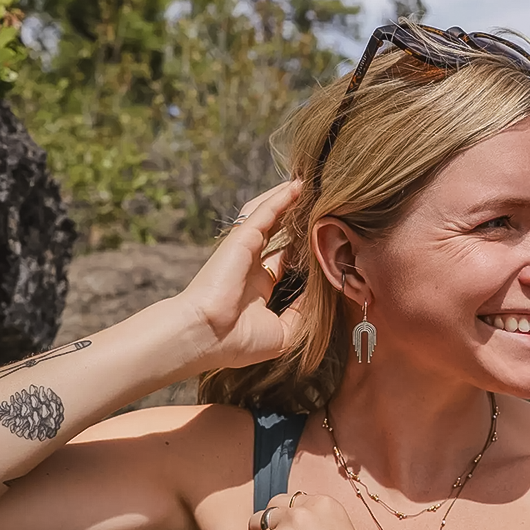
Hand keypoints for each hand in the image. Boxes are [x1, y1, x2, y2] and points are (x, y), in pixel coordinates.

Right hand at [174, 180, 302, 370]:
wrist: (206, 336)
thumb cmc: (237, 342)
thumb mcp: (283, 333)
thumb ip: (303, 314)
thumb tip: (323, 295)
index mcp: (258, 288)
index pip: (282, 260)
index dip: (300, 249)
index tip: (320, 240)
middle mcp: (251, 266)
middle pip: (277, 234)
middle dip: (295, 220)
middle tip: (318, 205)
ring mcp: (245, 251)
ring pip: (269, 218)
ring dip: (287, 202)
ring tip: (308, 187)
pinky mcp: (241, 239)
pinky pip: (264, 212)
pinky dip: (280, 198)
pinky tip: (297, 187)